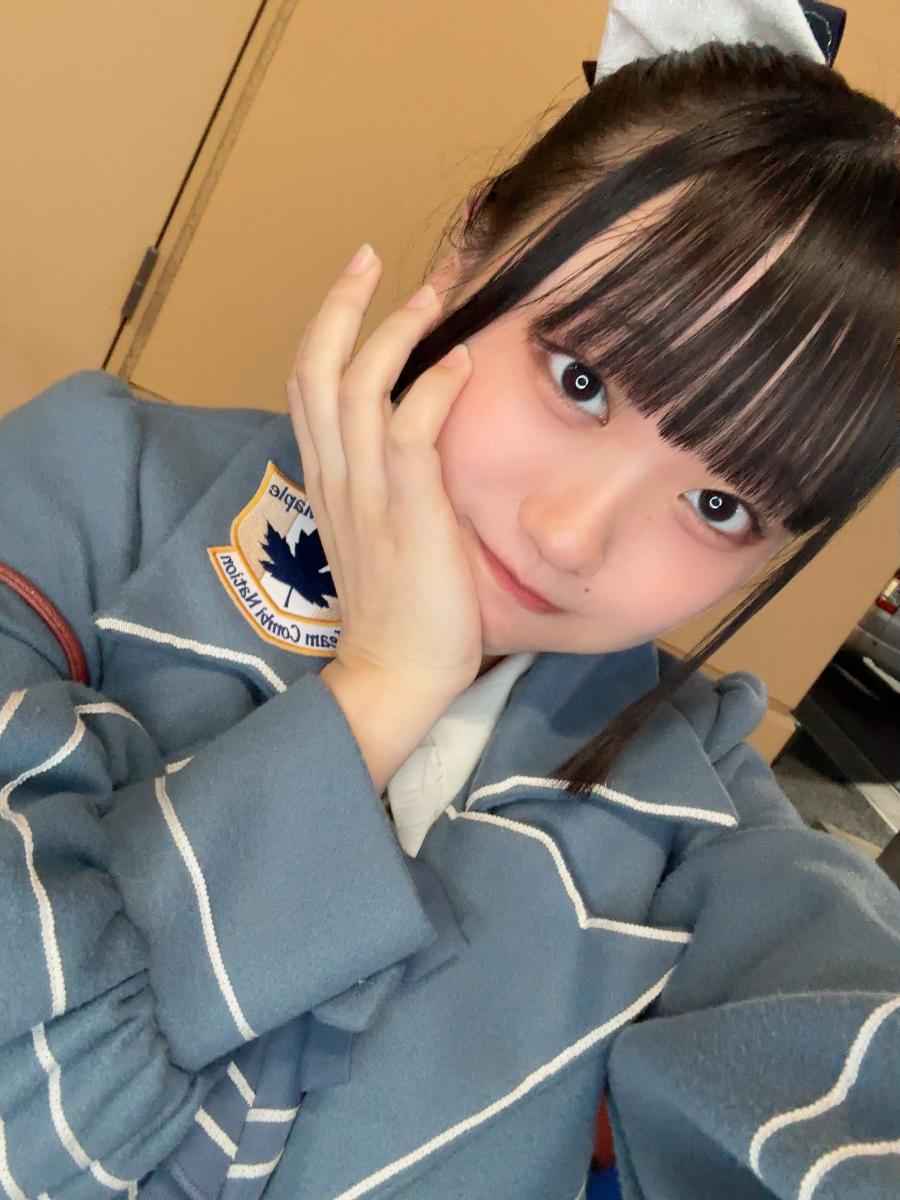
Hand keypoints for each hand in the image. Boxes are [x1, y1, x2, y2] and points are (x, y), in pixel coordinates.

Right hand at [285, 244, 481, 701]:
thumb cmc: (399, 607)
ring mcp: (367, 492)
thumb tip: (423, 435)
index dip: (328, 324)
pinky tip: (460, 361)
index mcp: (327, 479)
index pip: (308, 383)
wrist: (393, 672)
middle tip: (376, 257)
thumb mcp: (379, 532)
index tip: (359, 280)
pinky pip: (410, 431)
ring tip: (435, 290)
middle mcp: (336, 476)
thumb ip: (387, 481)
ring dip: (396, 328)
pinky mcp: (407, 512)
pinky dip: (433, 387)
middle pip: (318, 367)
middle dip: (344, 303)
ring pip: (360, 385)